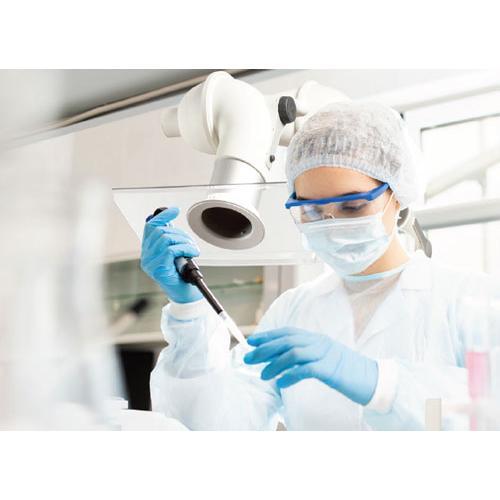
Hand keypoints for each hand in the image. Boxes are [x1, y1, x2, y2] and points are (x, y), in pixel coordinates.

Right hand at [140, 207, 202, 303]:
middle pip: (160, 232)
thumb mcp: (176, 254)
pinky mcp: (158, 269)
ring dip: (185, 241)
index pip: (150, 227)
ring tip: (193, 250)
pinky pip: (171, 249)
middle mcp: (146, 257)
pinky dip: (186, 248)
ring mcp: (150, 263)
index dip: (162, 217)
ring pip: (166, 238)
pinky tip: (193, 253)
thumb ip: (170, 240)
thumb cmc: (182, 276)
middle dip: (180, 233)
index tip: (174, 210)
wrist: (185, 296)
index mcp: (148, 251)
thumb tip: (169, 222)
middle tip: (191, 244)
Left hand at [244, 327, 378, 405]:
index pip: (288, 332)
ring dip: (274, 364)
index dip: (268, 336)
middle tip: (248, 358)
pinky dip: (290, 376)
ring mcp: (325, 354)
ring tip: (263, 375)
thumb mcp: (325, 358)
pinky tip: (281, 384)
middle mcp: (319, 342)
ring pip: (293, 353)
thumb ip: (307, 355)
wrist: (373, 380)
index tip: (252, 342)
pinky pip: (305, 370)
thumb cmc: (346, 372)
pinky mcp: (330, 370)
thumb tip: (283, 359)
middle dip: (265, 349)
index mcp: (317, 338)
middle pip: (287, 341)